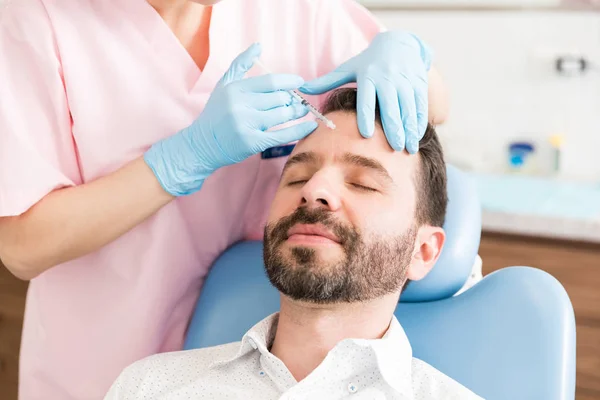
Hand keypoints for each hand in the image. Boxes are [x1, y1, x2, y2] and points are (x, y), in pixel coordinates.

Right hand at [144, 43, 317, 195]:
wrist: (202, 144)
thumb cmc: (216, 113)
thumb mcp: (224, 85)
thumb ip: (241, 64)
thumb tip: (258, 46)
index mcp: (236, 89)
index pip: (270, 82)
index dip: (289, 82)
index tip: (300, 83)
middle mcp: (240, 105)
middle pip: (279, 98)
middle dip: (293, 99)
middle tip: (299, 101)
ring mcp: (246, 124)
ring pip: (282, 115)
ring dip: (297, 112)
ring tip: (303, 111)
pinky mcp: (252, 143)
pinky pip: (282, 135)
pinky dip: (299, 130)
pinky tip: (311, 126)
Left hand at [300, 31, 431, 152]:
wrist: (400, 45)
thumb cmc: (369, 62)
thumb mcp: (349, 68)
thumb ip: (327, 81)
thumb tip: (302, 88)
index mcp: (368, 76)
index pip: (366, 99)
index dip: (366, 116)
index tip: (366, 135)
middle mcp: (388, 79)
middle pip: (391, 107)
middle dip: (393, 128)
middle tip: (394, 148)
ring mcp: (405, 82)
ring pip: (408, 108)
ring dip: (409, 129)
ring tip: (408, 149)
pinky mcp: (419, 85)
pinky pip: (420, 106)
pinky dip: (419, 122)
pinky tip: (416, 137)